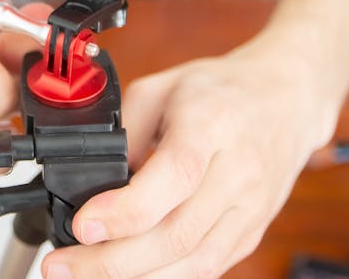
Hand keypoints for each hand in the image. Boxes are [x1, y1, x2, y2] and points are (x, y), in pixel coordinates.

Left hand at [42, 41, 337, 278]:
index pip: (173, 176)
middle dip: (112, 260)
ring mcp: (250, 208)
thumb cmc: (220, 90)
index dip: (125, 210)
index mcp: (212, 125)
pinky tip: (128, 273)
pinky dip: (164, 277)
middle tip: (62, 264)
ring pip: (193, 262)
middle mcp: (238, 172)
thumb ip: (127, 131)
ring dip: (134, 278)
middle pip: (177, 234)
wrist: (286, 98)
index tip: (83, 225)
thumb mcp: (161, 87)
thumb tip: (97, 182)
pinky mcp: (251, 231)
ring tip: (84, 273)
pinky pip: (206, 267)